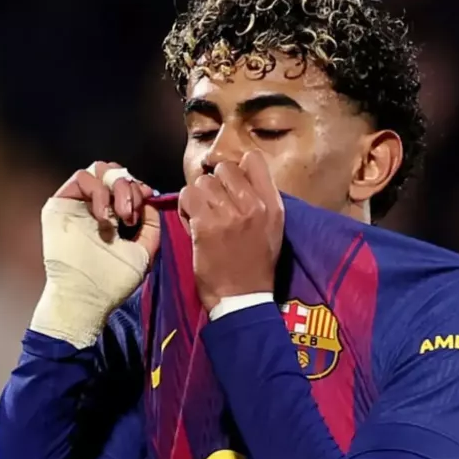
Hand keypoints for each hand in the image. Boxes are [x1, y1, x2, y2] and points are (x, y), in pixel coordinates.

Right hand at [28, 162, 160, 347]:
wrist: (87, 297)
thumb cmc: (113, 281)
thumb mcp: (144, 252)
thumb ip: (151, 226)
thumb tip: (151, 202)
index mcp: (113, 216)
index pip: (126, 184)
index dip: (139, 187)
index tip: (148, 199)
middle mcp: (94, 206)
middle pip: (114, 172)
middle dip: (130, 187)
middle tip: (132, 215)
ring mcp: (77, 204)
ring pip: (99, 169)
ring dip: (117, 188)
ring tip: (122, 216)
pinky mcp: (61, 203)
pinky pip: (82, 177)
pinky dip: (99, 192)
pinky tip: (104, 219)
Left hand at [181, 152, 283, 313]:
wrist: (242, 299)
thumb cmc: (255, 267)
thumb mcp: (271, 229)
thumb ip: (260, 200)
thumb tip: (237, 178)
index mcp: (273, 205)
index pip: (254, 160)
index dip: (237, 169)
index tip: (231, 186)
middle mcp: (254, 205)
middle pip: (224, 168)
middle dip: (214, 183)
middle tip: (214, 205)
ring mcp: (229, 214)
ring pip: (202, 181)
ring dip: (197, 197)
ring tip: (202, 216)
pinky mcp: (206, 225)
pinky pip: (187, 197)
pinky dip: (185, 208)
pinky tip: (192, 224)